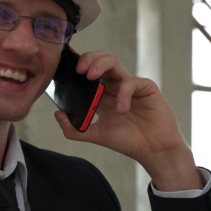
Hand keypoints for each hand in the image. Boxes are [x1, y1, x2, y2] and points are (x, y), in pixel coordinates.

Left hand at [53, 51, 202, 190]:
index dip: (79, 66)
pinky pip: (132, 82)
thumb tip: (57, 114)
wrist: (154, 151)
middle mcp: (116, 86)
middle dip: (89, 59)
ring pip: (114, 63)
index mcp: (104, 94)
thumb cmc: (129, 141)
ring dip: (101, 65)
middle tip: (80, 69)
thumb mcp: (96, 135)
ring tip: (91, 76)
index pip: (89, 71)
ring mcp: (131, 85)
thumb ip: (75, 128)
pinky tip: (121, 110)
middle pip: (101, 60)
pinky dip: (123, 94)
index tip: (67, 70)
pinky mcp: (146, 88)